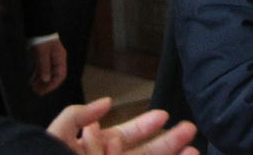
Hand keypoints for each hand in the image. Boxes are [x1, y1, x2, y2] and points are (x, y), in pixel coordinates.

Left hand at [29, 37, 67, 94]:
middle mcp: (56, 60)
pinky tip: (31, 81)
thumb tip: (45, 80)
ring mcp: (49, 59)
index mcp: (60, 58)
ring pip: (46, 74)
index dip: (53, 85)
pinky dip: (37, 76)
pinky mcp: (42, 57)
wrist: (38, 27)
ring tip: (32, 88)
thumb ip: (44, 67)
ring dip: (40, 82)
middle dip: (46, 85)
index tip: (44, 91)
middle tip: (37, 92)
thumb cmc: (42, 39)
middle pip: (53, 76)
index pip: (60, 76)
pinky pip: (41, 70)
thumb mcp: (43, 53)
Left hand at [48, 97, 199, 154]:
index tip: (164, 115)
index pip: (125, 136)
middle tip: (190, 131)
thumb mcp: (57, 136)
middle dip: (167, 143)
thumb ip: (78, 116)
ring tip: (195, 151)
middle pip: (143, 154)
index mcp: (93, 151)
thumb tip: (106, 103)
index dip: (144, 125)